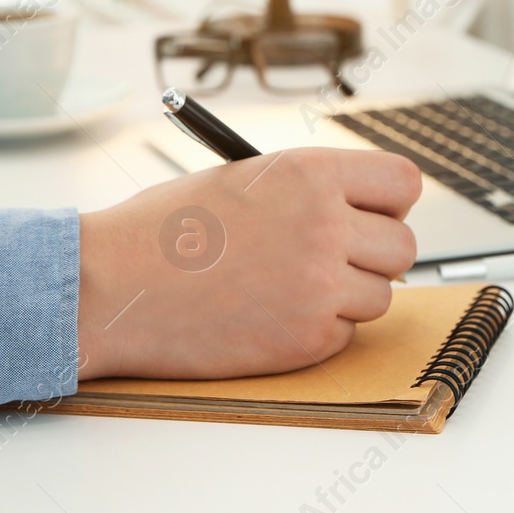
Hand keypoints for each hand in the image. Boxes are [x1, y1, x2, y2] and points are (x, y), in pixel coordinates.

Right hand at [76, 149, 420, 379]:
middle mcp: (325, 225)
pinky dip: (317, 330)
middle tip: (331, 259)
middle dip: (373, 254)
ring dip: (346, 296)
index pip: (403, 182)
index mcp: (310, 172)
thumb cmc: (162, 230)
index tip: (371, 214)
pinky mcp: (307, 339)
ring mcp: (319, 286)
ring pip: (379, 295)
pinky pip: (345, 334)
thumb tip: (358, 208)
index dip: (389, 202)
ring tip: (285, 287)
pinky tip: (267, 316)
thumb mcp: (243, 179)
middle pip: (402, 245)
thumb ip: (307, 189)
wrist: (109, 287)